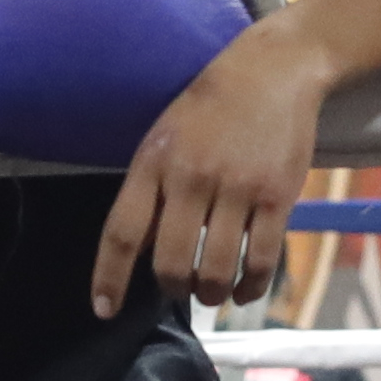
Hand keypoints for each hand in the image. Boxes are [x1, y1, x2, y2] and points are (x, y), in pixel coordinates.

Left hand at [94, 10, 332, 316]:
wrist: (272, 71)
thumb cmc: (210, 106)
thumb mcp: (164, 137)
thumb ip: (151, 190)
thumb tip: (140, 250)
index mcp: (154, 163)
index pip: (122, 232)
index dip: (109, 277)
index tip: (104, 310)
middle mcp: (191, 177)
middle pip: (171, 262)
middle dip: (173, 289)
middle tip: (180, 290)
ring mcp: (237, 188)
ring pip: (217, 269)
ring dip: (212, 294)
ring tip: (213, 293)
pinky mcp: (277, 196)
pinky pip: (261, 259)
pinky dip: (251, 286)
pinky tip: (246, 289)